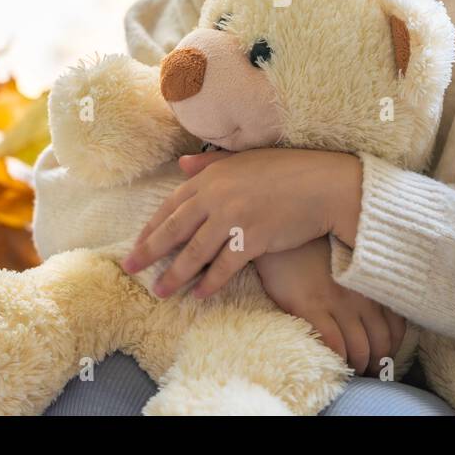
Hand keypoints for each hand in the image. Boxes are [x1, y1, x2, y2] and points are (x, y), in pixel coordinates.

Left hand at [119, 147, 362, 300]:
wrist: (324, 185)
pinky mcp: (253, 239)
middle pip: (174, 229)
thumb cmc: (287, 170)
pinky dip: (211, 283)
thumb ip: (208, 163)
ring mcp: (234, 218)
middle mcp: (217, 196)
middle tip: (130, 268)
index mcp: (212, 176)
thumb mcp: (243, 160)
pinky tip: (199, 295)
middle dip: (149, 251)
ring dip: (175, 275)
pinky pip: (224, 266)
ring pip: (195, 252)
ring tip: (160, 291)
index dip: (152, 227)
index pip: (171, 204)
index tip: (137, 244)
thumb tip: (180, 164)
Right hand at [255, 237, 407, 376]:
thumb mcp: (347, 257)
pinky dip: (337, 359)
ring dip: (358, 366)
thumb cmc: (313, 244)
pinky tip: (332, 363)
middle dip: (378, 363)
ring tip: (351, 371)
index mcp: (370, 282)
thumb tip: (373, 306)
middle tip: (369, 372)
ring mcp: (337, 302)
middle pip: (381, 342)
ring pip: (359, 348)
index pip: (396, 326)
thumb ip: (362, 279)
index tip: (385, 357)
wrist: (282, 229)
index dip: (393, 347)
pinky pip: (334, 343)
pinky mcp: (311, 306)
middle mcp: (360, 294)